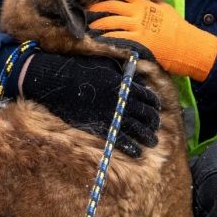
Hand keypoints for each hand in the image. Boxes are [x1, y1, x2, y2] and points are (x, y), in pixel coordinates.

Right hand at [18, 52, 159, 156]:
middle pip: (145, 114)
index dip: (154, 104)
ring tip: (152, 143)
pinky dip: (131, 147)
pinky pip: (121, 139)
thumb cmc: (79, 70)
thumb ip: (120, 73)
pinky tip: (137, 152)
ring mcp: (112, 114)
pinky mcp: (101, 125)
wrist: (59, 82)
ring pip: (137, 129)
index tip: (156, 109)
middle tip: (155, 129)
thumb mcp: (104, 65)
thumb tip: (134, 79)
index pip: (147, 96)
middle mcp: (122, 100)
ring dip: (147, 137)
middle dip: (153, 123)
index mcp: (124, 84)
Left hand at [87, 0, 216, 81]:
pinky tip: (97, 40)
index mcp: (144, 2)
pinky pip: (117, 38)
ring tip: (87, 28)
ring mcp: (137, 26)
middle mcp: (138, 12)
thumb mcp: (163, 9)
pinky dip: (106, 38)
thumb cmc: (177, 27)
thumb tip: (136, 1)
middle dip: (96, 8)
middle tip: (85, 12)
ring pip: (110, 22)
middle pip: (110, 6)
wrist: (187, 44)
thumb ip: (148, 4)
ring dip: (97, 25)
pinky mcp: (138, 41)